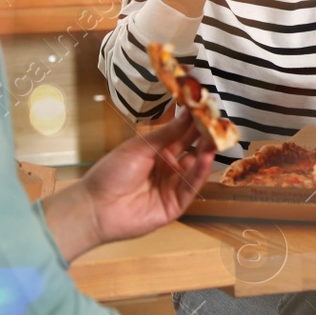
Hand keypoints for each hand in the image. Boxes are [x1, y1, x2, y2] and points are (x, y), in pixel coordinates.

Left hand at [48, 112, 215, 259]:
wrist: (96, 207)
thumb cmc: (111, 172)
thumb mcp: (139, 148)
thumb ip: (167, 134)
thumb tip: (188, 113)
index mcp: (156, 152)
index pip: (180, 135)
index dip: (193, 122)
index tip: (206, 107)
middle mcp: (167, 167)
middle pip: (191, 150)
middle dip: (205, 136)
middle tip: (219, 121)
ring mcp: (172, 186)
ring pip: (194, 168)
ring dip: (206, 153)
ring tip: (217, 136)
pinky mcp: (176, 204)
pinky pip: (191, 187)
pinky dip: (200, 172)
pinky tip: (208, 157)